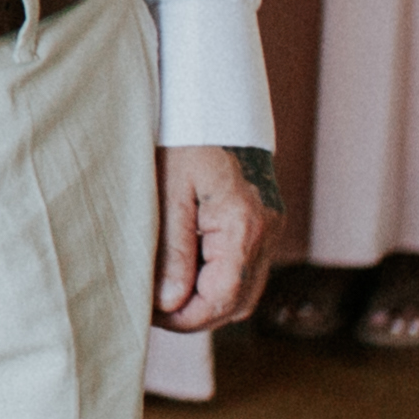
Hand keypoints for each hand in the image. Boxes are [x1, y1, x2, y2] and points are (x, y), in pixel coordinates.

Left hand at [156, 143, 278, 331]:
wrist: (213, 100)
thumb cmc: (184, 139)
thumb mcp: (168, 192)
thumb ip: (172, 251)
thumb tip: (170, 303)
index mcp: (243, 227)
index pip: (220, 300)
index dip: (184, 318)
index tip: (148, 314)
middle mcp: (266, 232)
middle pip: (237, 304)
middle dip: (194, 315)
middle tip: (152, 309)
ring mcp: (270, 228)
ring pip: (244, 291)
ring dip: (206, 299)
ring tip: (164, 291)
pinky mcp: (264, 222)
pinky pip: (246, 268)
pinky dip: (217, 279)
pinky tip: (184, 269)